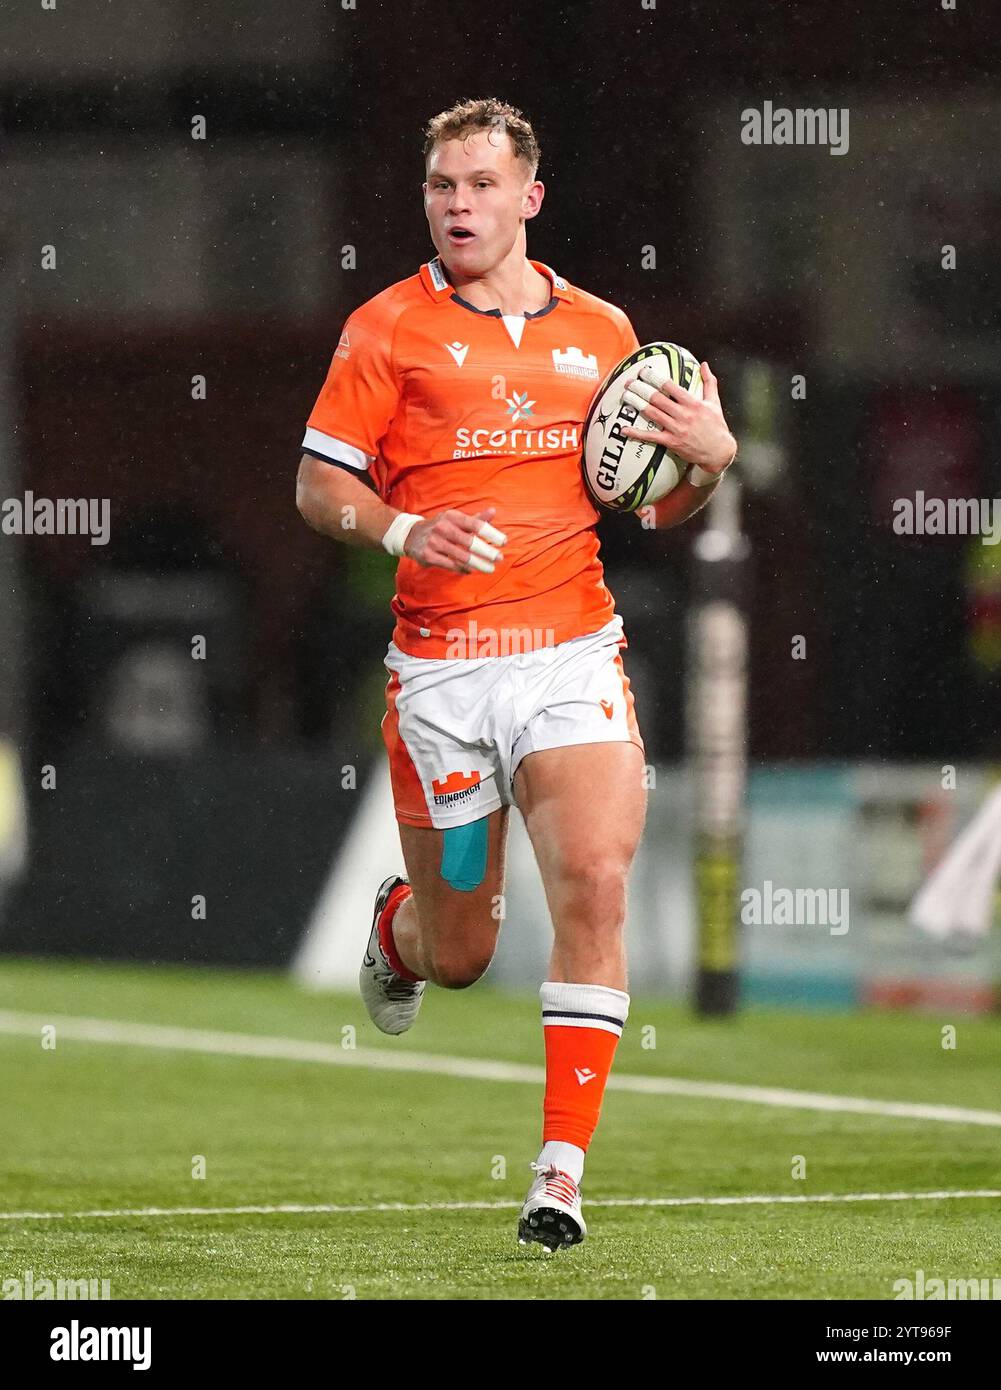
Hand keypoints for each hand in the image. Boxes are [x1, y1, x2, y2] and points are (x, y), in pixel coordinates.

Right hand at [405, 506, 506, 573]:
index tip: (504, 542)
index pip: (475, 524)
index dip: (491, 533)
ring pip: (461, 556)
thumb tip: (493, 512)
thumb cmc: (440, 527)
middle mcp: (443, 527)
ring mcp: (435, 542)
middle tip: (499, 558)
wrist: (410, 535)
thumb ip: (475, 519)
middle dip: (487, 551)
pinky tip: (470, 571)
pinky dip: (462, 569)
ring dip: (478, 564)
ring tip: (490, 568)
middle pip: (469, 542)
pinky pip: (450, 565)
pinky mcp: (428, 555)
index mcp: (452, 516)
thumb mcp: (455, 519)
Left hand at [621, 361, 736, 476]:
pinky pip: (651, 436)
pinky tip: (624, 429)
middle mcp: (683, 415)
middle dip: (641, 388)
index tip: (644, 372)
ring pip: (652, 413)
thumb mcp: (714, 402)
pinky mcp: (671, 442)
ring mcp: (676, 429)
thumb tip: (704, 365)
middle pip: (657, 398)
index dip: (655, 377)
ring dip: (637, 404)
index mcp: (692, 403)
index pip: (670, 386)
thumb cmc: (716, 427)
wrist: (719, 452)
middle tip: (629, 382)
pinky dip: (636, 433)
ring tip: (625, 395)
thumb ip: (709, 382)